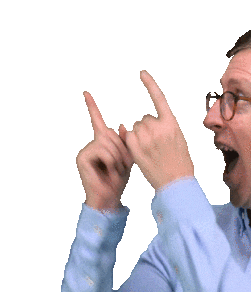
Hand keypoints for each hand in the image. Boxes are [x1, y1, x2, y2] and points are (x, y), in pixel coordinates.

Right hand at [77, 91, 134, 211]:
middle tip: (124, 165)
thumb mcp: (126, 159)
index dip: (92, 108)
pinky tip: (110, 171)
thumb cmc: (118, 180)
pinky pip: (102, 150)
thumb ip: (125, 143)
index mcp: (102, 143)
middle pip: (110, 133)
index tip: (86, 93)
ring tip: (117, 170)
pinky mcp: (82, 158)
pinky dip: (111, 161)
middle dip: (122, 149)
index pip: (97, 122)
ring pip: (107, 142)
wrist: (110, 198)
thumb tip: (121, 125)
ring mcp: (85, 151)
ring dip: (118, 157)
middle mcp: (92, 144)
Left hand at [125, 70, 193, 193]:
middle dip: (146, 128)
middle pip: (144, 119)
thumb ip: (167, 128)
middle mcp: (158, 128)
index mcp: (171, 124)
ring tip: (149, 151)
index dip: (150, 85)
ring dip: (138, 136)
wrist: (176, 182)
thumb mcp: (179, 140)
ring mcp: (146, 138)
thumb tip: (154, 121)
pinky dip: (131, 143)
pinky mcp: (136, 148)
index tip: (142, 73)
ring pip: (135, 128)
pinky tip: (140, 152)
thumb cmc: (180, 163)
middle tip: (155, 144)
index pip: (159, 99)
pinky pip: (128, 138)